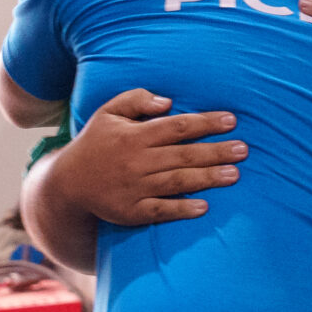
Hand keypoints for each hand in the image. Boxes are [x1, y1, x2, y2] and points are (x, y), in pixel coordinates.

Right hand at [53, 88, 244, 227]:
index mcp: (134, 135)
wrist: (67, 185)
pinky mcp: (131, 212)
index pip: (177, 126)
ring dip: (208, 179)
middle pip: (183, 155)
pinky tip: (204, 206)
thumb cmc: (95, 143)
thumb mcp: (108, 113)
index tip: (232, 120)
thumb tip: (168, 101)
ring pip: (177, 182)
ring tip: (235, 175)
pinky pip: (161, 211)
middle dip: (216, 151)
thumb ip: (136, 99)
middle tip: (244, 149)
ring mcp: (134, 188)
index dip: (206, 122)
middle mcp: (136, 161)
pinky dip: (182, 209)